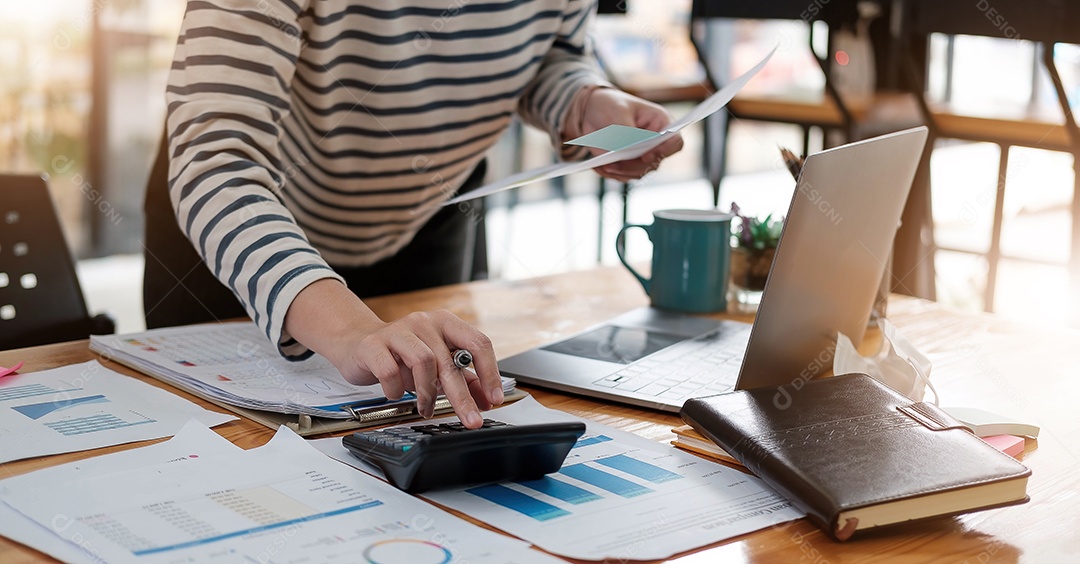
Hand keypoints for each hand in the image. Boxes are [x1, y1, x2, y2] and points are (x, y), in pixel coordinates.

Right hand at [284, 280, 503, 428]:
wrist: (357, 343)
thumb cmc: (402, 355)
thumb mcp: (436, 364)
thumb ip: (463, 379)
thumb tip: (487, 400)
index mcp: (446, 323)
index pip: (478, 343)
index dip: (490, 372)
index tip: (494, 398)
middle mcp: (424, 322)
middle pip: (451, 361)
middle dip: (463, 396)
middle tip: (470, 419)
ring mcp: (398, 331)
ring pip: (424, 362)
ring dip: (427, 393)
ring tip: (425, 408)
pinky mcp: (373, 345)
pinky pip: (390, 370)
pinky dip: (397, 388)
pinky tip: (396, 393)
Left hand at [579, 88, 683, 182]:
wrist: (592, 112)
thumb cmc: (611, 104)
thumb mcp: (617, 112)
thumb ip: (626, 131)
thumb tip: (628, 149)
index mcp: (661, 123)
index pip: (674, 141)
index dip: (664, 151)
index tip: (645, 156)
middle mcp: (655, 142)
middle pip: (655, 163)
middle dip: (634, 166)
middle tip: (615, 164)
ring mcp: (642, 155)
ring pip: (639, 172)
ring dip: (621, 171)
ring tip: (605, 165)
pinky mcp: (629, 164)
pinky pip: (624, 176)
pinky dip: (612, 173)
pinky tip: (601, 165)